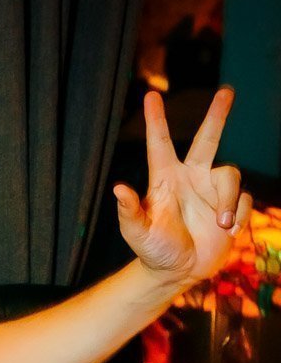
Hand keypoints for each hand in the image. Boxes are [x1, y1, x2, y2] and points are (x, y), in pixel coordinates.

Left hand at [114, 87, 250, 289]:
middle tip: (227, 91)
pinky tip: (226, 231)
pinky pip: (242, 199)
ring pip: (231, 175)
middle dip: (217, 115)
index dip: (156, 119)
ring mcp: (212, 190)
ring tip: (219, 226)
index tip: (151, 95)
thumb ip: (129, 211)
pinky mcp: (230, 204)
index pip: (160, 143)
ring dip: (227, 202)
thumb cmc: (152, 250)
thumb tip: (118, 188)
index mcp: (164, 178)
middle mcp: (191, 177)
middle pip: (208, 139)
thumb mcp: (137, 233)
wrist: (179, 271)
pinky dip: (236, 216)